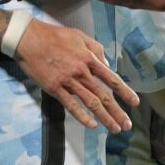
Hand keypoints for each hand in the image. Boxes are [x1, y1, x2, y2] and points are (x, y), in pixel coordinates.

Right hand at [13, 19, 139, 132]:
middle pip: (104, 95)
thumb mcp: (80, 36)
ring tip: (115, 129)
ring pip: (91, 103)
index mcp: (89, 58)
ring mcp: (68, 81)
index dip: (125, 92)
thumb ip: (96, 49)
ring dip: (105, 118)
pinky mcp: (55, 88)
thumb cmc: (54, 36)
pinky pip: (71, 105)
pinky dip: (82, 116)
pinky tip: (92, 125)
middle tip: (127, 125)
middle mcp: (82, 72)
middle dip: (117, 112)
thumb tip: (107, 65)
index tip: (135, 103)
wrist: (29, 39)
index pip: (112, 78)